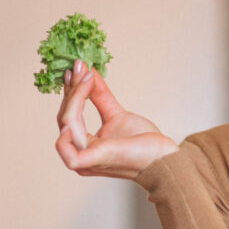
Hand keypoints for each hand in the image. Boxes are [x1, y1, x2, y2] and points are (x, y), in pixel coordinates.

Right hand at [55, 60, 177, 178]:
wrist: (163, 160)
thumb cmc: (143, 145)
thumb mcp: (117, 114)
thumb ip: (100, 96)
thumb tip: (89, 73)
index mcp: (84, 148)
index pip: (69, 117)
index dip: (71, 92)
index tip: (76, 69)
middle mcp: (80, 155)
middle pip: (65, 118)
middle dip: (72, 90)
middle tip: (79, 68)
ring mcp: (84, 160)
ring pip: (66, 124)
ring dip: (74, 97)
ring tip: (86, 79)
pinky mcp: (92, 161)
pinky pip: (66, 148)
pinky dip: (69, 124)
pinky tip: (79, 105)